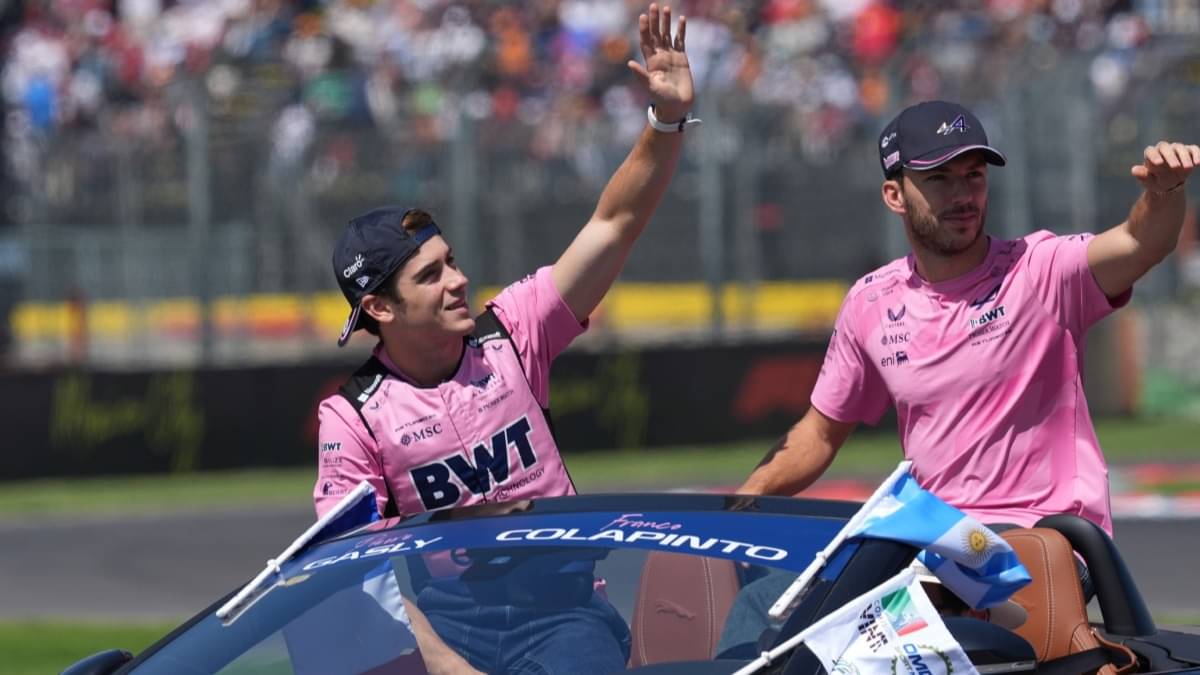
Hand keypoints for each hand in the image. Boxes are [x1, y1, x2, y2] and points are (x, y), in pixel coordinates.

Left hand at [627, 3, 693, 122]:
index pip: (646, 41)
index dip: (644, 29)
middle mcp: (659, 56)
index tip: (643, 16)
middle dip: (654, 20)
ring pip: (667, 35)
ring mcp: (671, 56)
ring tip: (667, 8)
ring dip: (666, 22)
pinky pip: (681, 41)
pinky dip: (681, 30)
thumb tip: (629, 63)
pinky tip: (681, 19)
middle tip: (654, 5)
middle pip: (655, 34)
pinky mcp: (682, 58)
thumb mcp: (650, 87)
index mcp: (651, 61)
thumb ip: (641, 75)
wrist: (677, 106)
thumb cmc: (662, 99)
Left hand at [1131, 141, 1199, 193]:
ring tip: (1187, 168)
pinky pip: (1193, 149)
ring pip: (1179, 148)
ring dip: (1184, 157)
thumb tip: (1134, 170)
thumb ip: (1143, 176)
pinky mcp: (1189, 151)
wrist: (1170, 184)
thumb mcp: (1149, 182)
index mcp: (1151, 155)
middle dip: (1170, 157)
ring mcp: (1176, 149)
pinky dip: (1196, 154)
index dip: (1154, 156)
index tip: (1158, 164)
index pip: (1150, 151)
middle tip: (1174, 167)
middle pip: (1165, 148)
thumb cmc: (1156, 181)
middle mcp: (1163, 149)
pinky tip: (1198, 163)